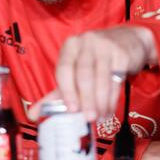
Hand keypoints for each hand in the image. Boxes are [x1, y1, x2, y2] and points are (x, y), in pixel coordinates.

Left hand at [28, 26, 156, 121]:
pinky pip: (116, 79)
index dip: (67, 91)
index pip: (64, 69)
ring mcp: (105, 46)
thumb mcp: (76, 70)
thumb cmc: (96, 59)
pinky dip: (112, 98)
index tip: (72, 110)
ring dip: (100, 102)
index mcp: (70, 47)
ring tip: (100, 117)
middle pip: (83, 75)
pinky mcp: (121, 53)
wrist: (127, 41)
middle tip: (89, 118)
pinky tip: (110, 109)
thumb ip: (57, 93)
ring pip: (101, 78)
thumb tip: (32, 115)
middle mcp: (86, 43)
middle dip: (86, 99)